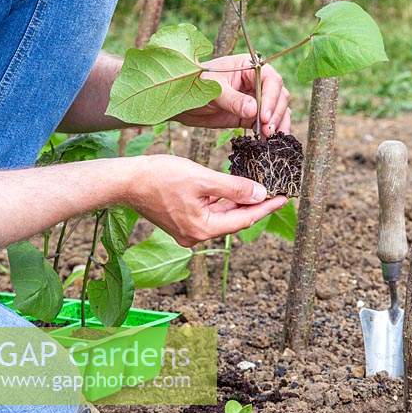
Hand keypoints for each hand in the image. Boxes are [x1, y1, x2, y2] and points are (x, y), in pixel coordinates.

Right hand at [126, 154, 287, 246]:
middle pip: (234, 220)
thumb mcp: (202, 179)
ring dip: (239, 203)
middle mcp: (196, 235)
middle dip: (255, 205)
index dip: (266, 208)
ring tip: (260, 188)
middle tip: (277, 191)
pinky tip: (233, 189)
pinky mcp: (181, 221)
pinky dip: (222, 201)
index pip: (244, 220)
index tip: (285, 198)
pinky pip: (209, 212)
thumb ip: (234, 188)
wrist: (126, 180)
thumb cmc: (160, 177)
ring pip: (222, 216)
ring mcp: (187, 230)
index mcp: (203, 229)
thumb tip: (261, 194)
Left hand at [171, 54, 290, 136]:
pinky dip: (270, 132)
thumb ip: (233, 100)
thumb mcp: (213, 91)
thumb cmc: (193, 86)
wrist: (180, 103)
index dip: (271, 97)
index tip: (264, 115)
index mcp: (248, 67)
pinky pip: (266, 123)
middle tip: (268, 130)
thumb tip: (254, 110)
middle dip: (277, 113)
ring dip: (279, 123)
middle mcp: (255, 81)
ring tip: (273, 138)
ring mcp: (255, 99)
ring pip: (277, 110)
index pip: (270, 79)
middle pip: (279, 95)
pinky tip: (270, 142)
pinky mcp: (250, 116)